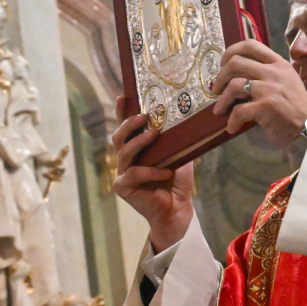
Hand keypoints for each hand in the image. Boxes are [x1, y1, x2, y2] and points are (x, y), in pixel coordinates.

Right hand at [111, 97, 194, 250]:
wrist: (178, 209)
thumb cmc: (177, 182)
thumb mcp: (179, 155)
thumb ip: (176, 139)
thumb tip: (187, 116)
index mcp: (137, 150)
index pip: (127, 129)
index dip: (122, 113)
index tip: (122, 96)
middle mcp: (126, 160)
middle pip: (119, 137)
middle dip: (129, 124)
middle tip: (144, 116)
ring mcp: (122, 173)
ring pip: (124, 152)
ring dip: (140, 142)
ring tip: (154, 134)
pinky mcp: (123, 187)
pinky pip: (135, 173)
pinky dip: (151, 171)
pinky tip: (166, 171)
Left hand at [210, 40, 306, 148]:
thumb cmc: (296, 107)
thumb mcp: (287, 81)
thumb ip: (269, 73)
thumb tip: (240, 73)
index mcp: (278, 63)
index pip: (250, 45)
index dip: (231, 51)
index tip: (223, 64)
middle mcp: (274, 72)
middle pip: (236, 62)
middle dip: (220, 77)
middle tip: (216, 90)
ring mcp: (270, 88)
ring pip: (234, 85)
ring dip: (222, 100)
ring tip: (220, 110)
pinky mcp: (266, 106)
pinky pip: (239, 110)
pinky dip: (232, 121)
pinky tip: (232, 127)